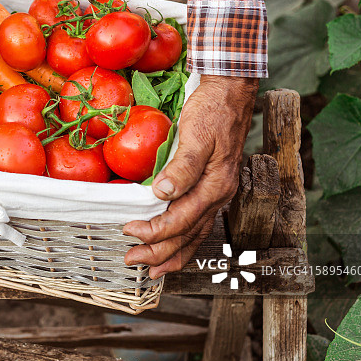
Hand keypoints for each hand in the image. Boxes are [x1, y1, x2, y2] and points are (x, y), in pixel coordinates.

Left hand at [123, 75, 257, 278]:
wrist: (231, 91)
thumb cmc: (212, 110)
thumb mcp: (196, 134)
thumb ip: (182, 166)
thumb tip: (162, 194)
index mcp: (214, 185)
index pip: (181, 220)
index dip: (155, 231)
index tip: (129, 230)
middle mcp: (218, 194)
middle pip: (188, 235)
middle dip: (159, 252)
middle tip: (132, 259)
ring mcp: (217, 192)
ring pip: (195, 234)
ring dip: (173, 253)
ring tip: (152, 269)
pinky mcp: (213, 186)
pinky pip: (199, 223)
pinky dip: (184, 239)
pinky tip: (173, 244)